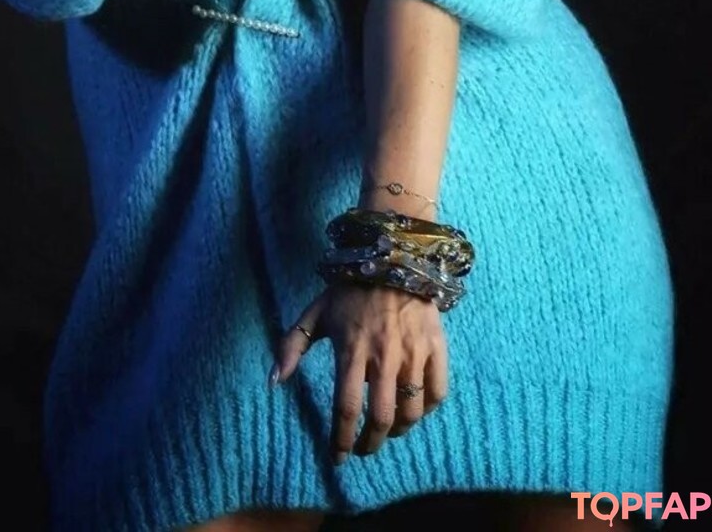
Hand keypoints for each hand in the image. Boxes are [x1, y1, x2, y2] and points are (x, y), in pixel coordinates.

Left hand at [271, 282, 447, 464]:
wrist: (392, 255)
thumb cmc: (350, 289)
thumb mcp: (316, 313)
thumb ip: (292, 346)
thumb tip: (274, 381)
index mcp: (352, 349)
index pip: (346, 407)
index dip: (341, 439)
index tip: (337, 457)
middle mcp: (384, 356)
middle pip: (382, 417)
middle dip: (371, 443)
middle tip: (364, 448)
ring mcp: (413, 352)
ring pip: (412, 411)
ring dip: (399, 430)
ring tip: (388, 430)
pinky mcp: (436, 346)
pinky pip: (437, 391)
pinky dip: (427, 408)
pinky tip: (415, 409)